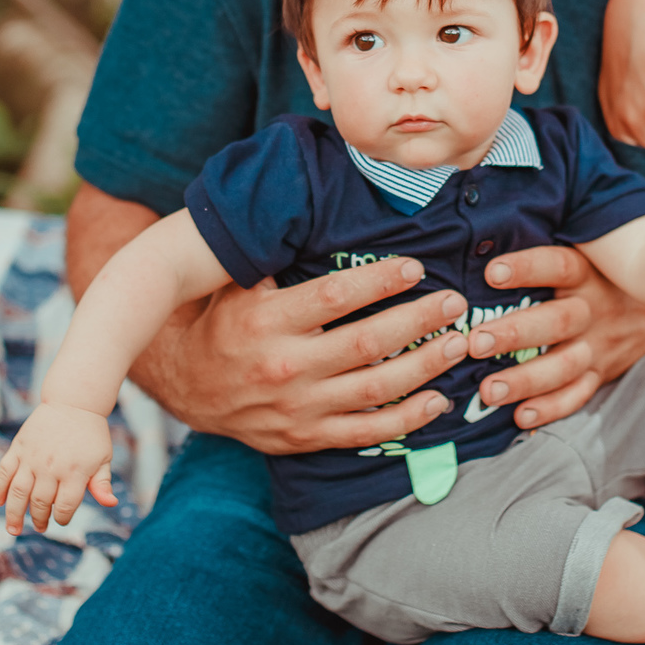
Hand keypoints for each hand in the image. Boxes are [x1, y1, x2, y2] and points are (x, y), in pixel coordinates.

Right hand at [0, 403, 117, 535]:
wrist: (74, 401)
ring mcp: (32, 458)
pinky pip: (4, 472)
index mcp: (75, 472)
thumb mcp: (103, 458)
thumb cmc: (91, 434)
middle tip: (40, 526)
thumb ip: (103, 483)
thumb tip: (111, 504)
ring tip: (13, 529)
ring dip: (13, 514)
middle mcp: (51, 467)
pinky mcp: (18, 448)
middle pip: (39, 503)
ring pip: (18, 493)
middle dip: (38, 520)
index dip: (62, 518)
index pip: (64, 506)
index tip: (60, 519)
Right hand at [130, 255, 484, 454]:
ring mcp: (298, 407)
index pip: (334, 297)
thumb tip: (319, 207)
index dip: (379, 281)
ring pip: (374, 389)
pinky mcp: (306, 437)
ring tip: (458, 344)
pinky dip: (406, 419)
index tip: (415, 267)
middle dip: (416, 321)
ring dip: (423, 367)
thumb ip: (279, 253)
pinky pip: (365, 431)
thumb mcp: (242, 282)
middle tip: (453, 302)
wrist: (186, 384)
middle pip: (365, 343)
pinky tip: (439, 399)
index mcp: (268, 320)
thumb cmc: (226, 320)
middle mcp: (285, 366)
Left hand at [468, 245, 644, 427]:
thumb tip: (485, 237)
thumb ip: (546, 251)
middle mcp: (593, 310)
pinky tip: (521, 416)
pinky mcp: (600, 374)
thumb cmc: (601, 275)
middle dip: (514, 334)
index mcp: (586, 274)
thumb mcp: (587, 253)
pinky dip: (551, 409)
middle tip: (475, 343)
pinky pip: (578, 396)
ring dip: (525, 380)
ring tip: (488, 390)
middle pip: (557, 322)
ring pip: (564, 366)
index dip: (526, 268)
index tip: (491, 273)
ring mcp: (599, 346)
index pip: (558, 266)